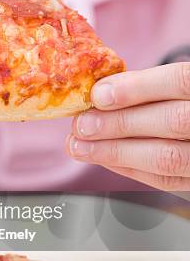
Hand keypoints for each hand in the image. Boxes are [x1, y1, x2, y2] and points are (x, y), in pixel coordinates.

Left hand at [66, 63, 189, 191]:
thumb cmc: (184, 101)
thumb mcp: (175, 85)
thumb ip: (146, 86)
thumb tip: (98, 93)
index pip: (180, 80)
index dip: (137, 88)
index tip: (98, 95)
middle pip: (173, 121)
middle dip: (120, 123)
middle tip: (82, 124)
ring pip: (168, 157)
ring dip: (116, 151)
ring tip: (80, 145)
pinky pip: (166, 179)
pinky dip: (128, 167)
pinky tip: (102, 156)